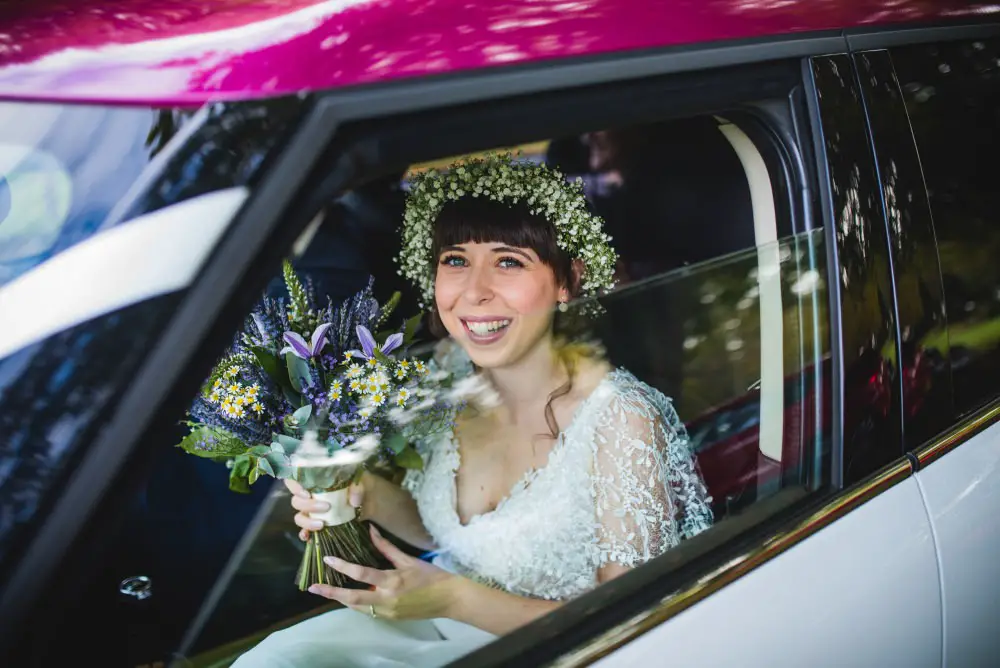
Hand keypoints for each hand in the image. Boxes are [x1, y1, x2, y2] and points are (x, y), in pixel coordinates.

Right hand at [285, 476, 371, 541]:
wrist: (370, 501)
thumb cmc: (361, 486)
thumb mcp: (362, 481)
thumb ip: (357, 487)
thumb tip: (353, 501)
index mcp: (317, 480)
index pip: (295, 479)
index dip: (295, 487)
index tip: (307, 493)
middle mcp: (310, 495)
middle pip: (296, 501)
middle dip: (308, 506)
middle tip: (326, 507)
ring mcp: (313, 511)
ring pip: (299, 516)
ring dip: (307, 522)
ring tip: (322, 524)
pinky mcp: (318, 524)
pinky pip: (304, 530)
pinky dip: (305, 534)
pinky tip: (309, 536)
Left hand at [309, 524, 458, 620]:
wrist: (449, 599)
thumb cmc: (431, 576)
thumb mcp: (409, 559)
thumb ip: (386, 547)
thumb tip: (371, 530)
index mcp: (392, 582)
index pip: (361, 574)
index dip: (342, 567)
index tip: (328, 560)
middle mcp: (387, 600)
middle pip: (352, 599)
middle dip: (330, 593)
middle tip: (313, 588)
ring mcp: (387, 612)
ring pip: (357, 607)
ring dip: (341, 599)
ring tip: (326, 590)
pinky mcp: (390, 618)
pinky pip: (368, 611)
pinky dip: (356, 603)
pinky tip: (348, 596)